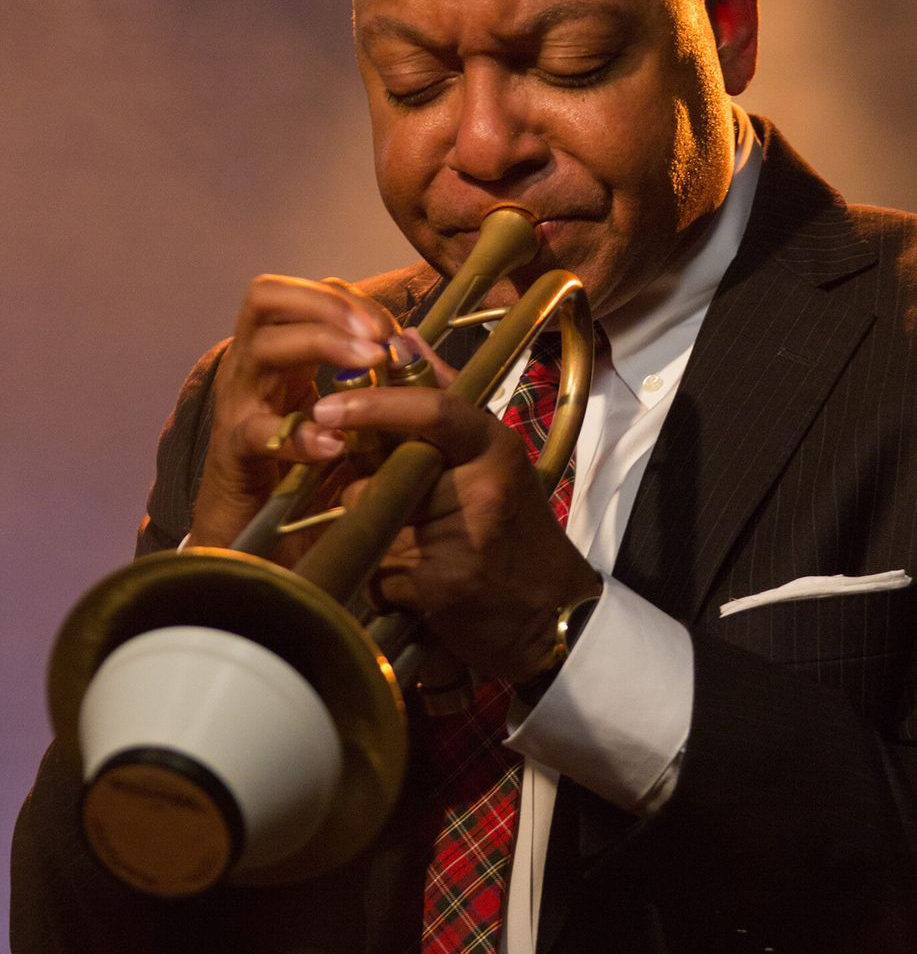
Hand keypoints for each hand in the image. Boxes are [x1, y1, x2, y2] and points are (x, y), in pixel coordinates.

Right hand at [189, 275, 397, 549]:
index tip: (389, 328)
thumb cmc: (300, 479)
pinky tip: (335, 445)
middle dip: (328, 305)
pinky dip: (299, 434)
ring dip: (320, 344)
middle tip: (376, 335)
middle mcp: (250, 371)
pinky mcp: (232, 455)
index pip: (298, 295)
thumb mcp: (340, 421)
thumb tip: (412, 345)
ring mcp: (237, 407)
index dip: (345, 298)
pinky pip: (257, 431)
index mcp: (277, 359)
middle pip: (266, 298)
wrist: (247, 545)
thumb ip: (370, 386)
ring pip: (262, 346)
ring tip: (368, 366)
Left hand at [311, 381, 598, 684]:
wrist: (550, 615)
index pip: (434, 410)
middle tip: (402, 510)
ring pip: (374, 525)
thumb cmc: (516, 530)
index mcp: (495, 447)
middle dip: (373, 493)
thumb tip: (403, 338)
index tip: (327, 408)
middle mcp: (484, 488)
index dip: (375, 405)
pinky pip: (378, 572)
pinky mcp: (441, 586)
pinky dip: (385, 581)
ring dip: (379, 539)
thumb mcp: (493, 457)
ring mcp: (464, 539)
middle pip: (384, 477)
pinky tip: (421, 585)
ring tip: (423, 551)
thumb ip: (445, 397)